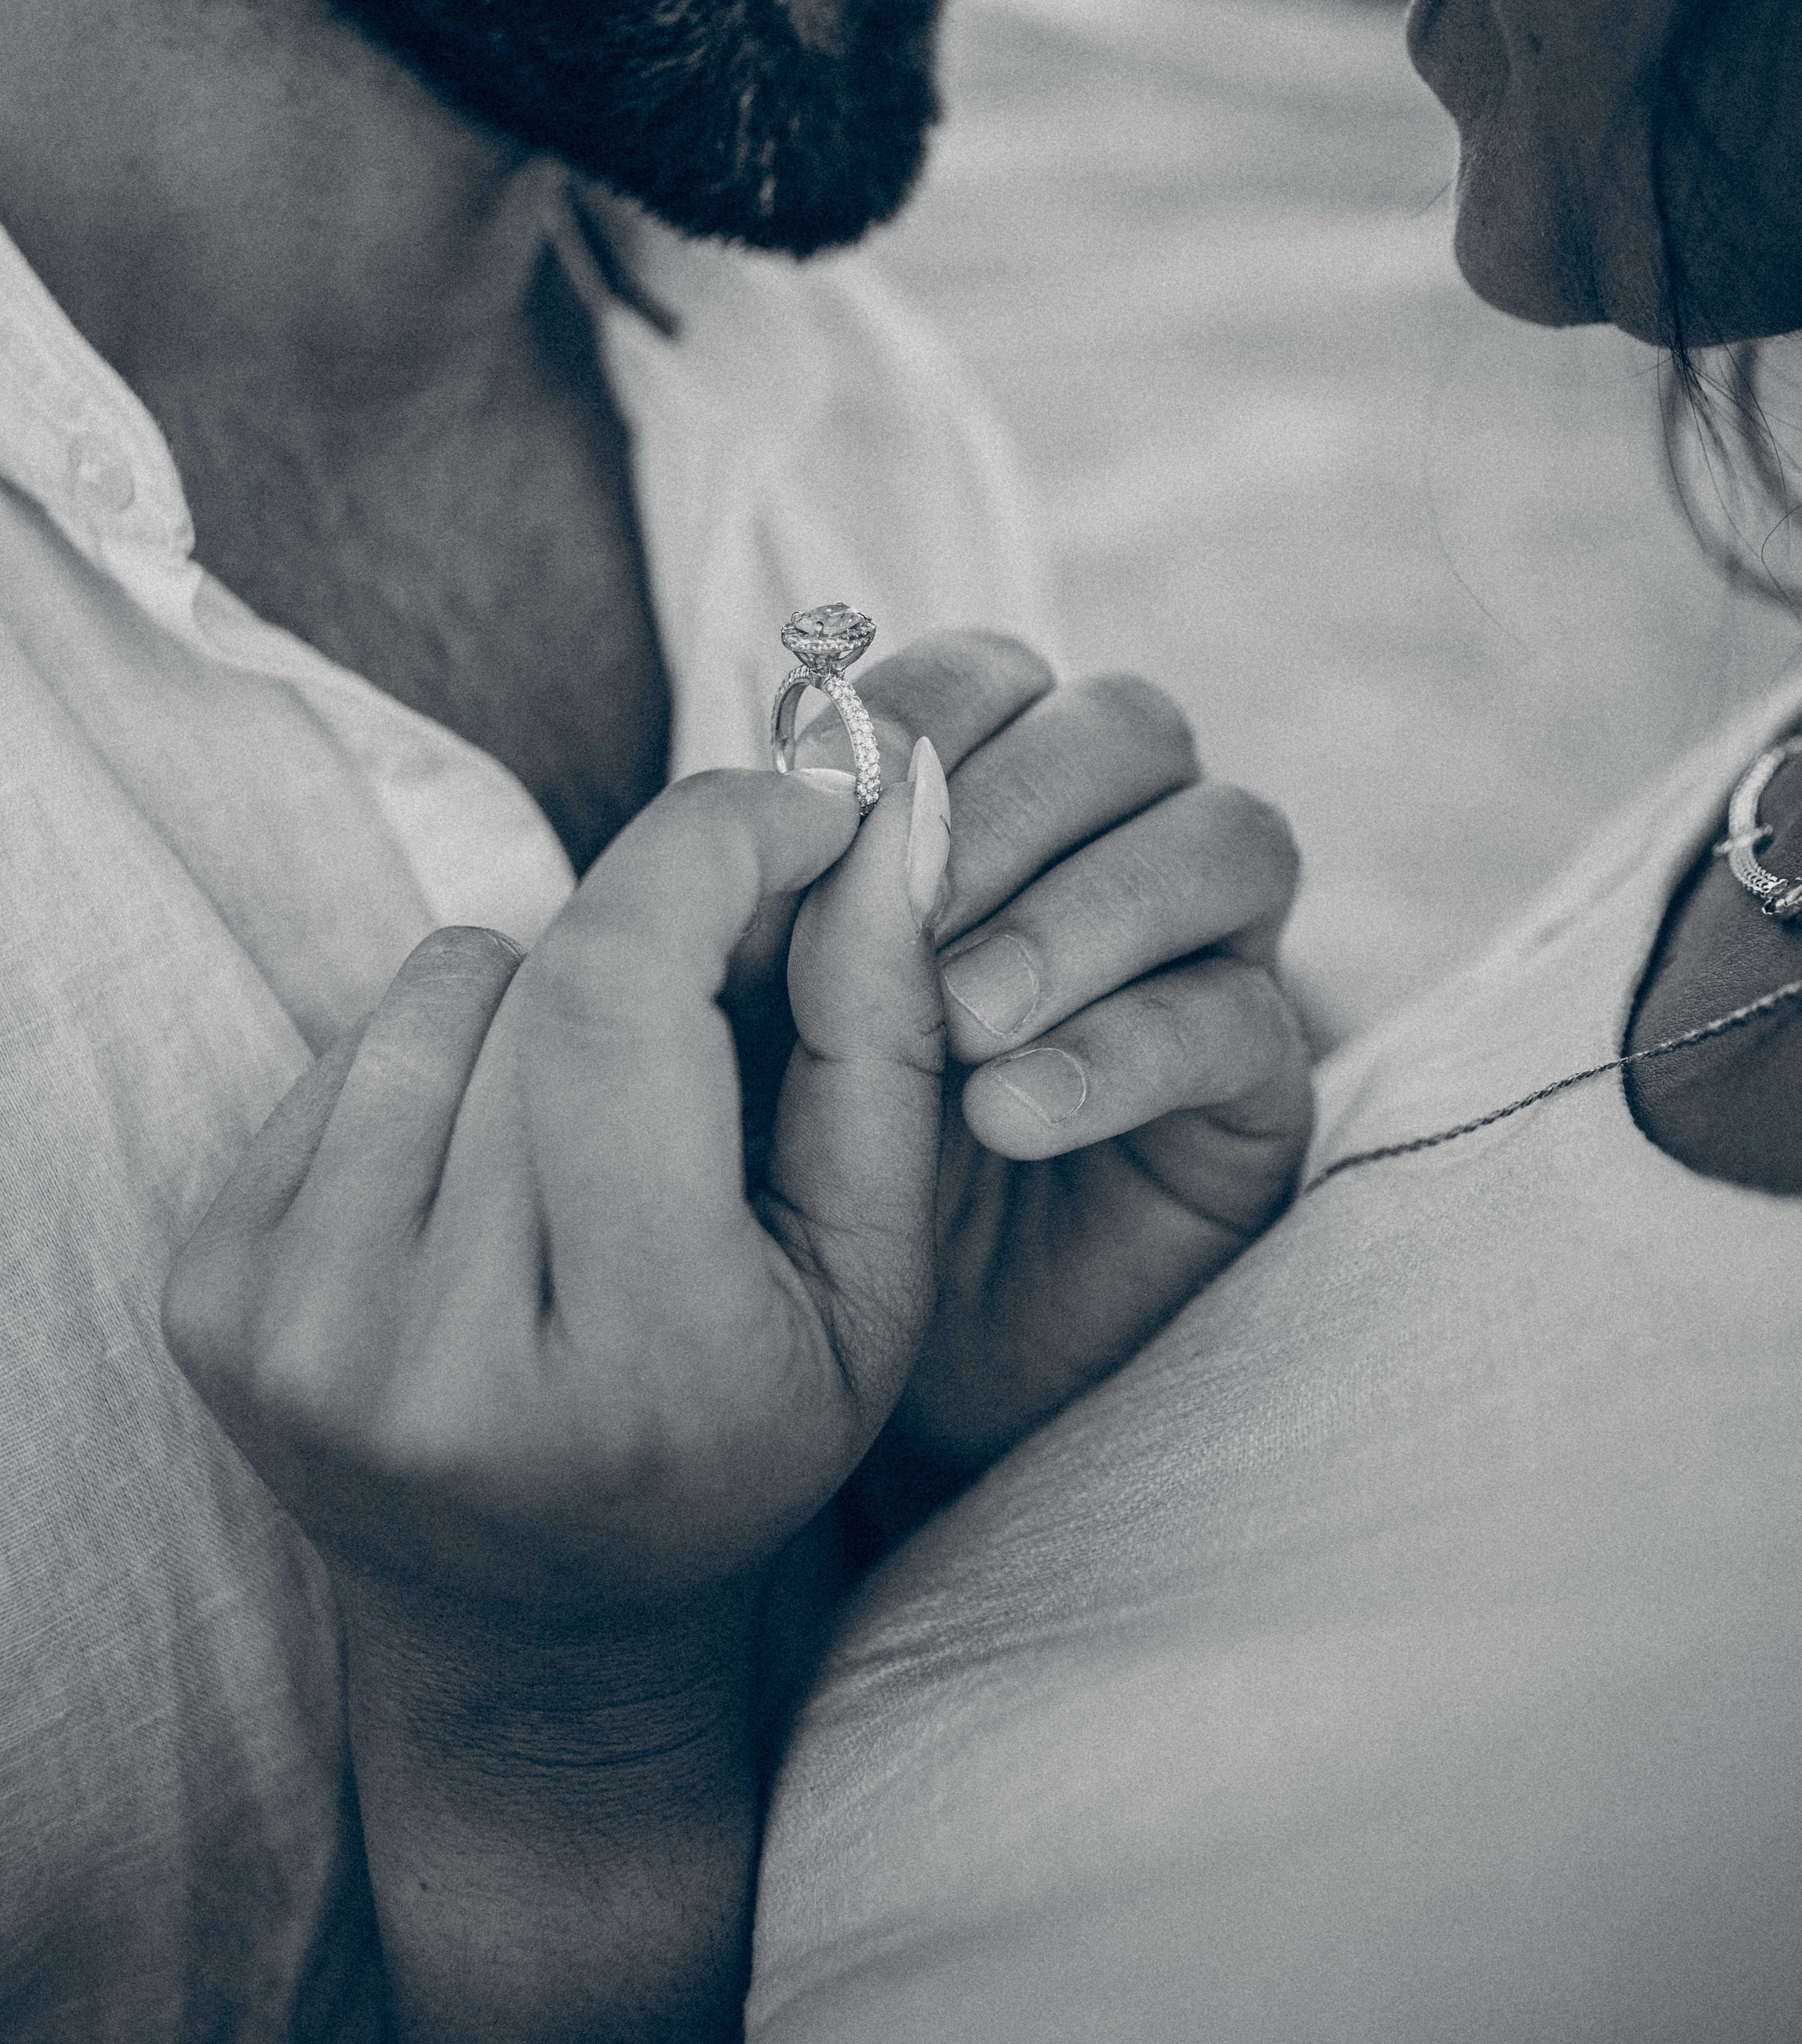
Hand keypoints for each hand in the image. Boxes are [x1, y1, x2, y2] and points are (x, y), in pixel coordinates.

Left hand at [162, 762, 951, 1620]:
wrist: (533, 1626)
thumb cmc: (738, 1429)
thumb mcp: (873, 1272)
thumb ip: (881, 1045)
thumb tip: (880, 820)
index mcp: (634, 1357)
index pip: (621, 996)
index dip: (711, 849)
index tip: (799, 806)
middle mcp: (438, 1357)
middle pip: (543, 980)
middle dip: (657, 925)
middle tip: (726, 974)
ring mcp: (302, 1330)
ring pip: (438, 987)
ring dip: (541, 1004)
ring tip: (591, 1128)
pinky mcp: (214, 1298)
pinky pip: (348, 1046)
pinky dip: (442, 1066)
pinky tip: (489, 1178)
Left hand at [782, 631, 1312, 1496]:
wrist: (892, 1368)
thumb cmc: (820, 1163)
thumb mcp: (782, 1021)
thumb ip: (805, 904)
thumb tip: (810, 779)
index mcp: (1000, 795)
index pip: (995, 676)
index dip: (916, 709)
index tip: (813, 796)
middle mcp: (1124, 850)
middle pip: (1127, 726)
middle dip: (1005, 799)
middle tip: (897, 910)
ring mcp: (1213, 962)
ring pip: (1224, 838)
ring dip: (1078, 913)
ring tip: (957, 1025)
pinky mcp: (1261, 1092)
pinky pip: (1238, 1018)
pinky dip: (1118, 1051)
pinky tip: (1009, 1117)